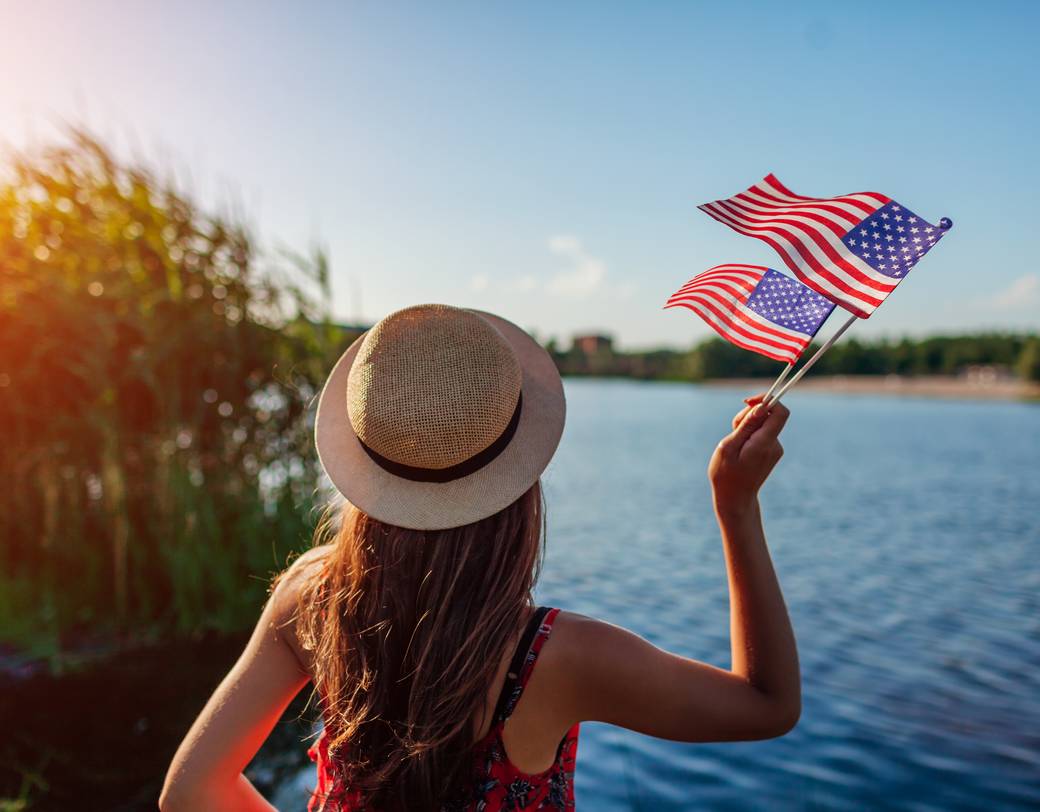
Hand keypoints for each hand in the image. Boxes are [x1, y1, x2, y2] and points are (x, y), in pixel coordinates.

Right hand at [708, 393, 789, 513]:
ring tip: (733, 442)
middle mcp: (774, 445)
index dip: (767, 400)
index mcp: (764, 443)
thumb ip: (746, 426)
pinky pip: (762, 434)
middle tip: (733, 428)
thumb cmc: (726, 474)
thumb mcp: (728, 447)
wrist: (735, 498)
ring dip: (747, 425)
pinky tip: (739, 448)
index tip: (748, 402)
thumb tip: (761, 407)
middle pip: (769, 415)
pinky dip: (750, 434)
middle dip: (749, 414)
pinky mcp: (771, 452)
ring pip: (764, 424)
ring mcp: (774, 449)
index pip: (780, 412)